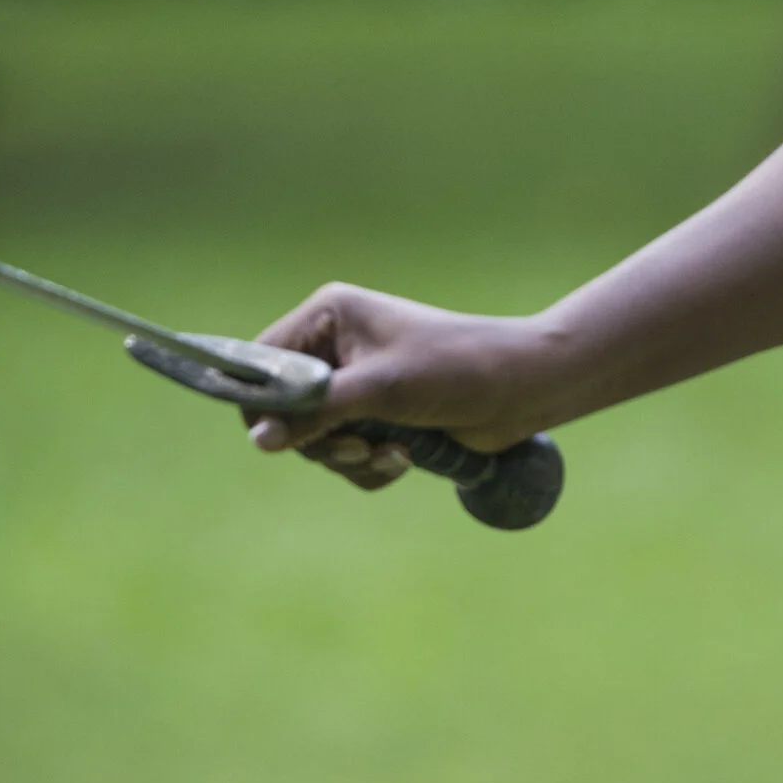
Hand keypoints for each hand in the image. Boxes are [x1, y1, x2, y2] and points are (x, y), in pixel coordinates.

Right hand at [239, 283, 566, 492]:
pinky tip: (404, 458)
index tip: (280, 438)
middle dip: (322, 440)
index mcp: (329, 316)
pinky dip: (370, 465)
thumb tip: (259, 441)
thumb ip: (316, 413)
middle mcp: (335, 347)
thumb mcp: (380, 390)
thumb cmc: (456, 370)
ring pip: (316, 441)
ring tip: (391, 452)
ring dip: (351, 458)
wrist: (523, 390)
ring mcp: (356, 384)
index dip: (263, 404)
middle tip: (359, 444)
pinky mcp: (377, 416)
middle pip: (285, 411)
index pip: (262, 361)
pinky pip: (346, 455)